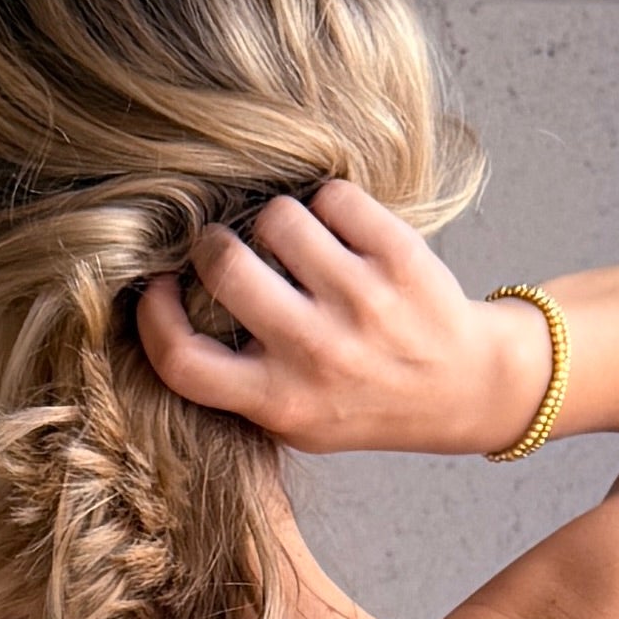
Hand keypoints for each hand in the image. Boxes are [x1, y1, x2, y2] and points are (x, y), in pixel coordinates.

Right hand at [136, 177, 544, 458]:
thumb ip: (238, 383)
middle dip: (214, 246)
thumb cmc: (363, 401)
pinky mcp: (399, 257)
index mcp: (282, 402)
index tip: (157, 289)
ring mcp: (362, 302)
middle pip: (223, 265)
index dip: (154, 315)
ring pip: (276, 218)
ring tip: (294, 243)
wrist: (465, 389)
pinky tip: (340, 232)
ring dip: (275, 221)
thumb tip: (166, 306)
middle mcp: (319, 354)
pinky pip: (331, 196)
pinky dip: (327, 204)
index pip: (183, 360)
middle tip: (227, 251)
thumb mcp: (296, 421)